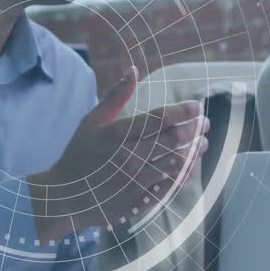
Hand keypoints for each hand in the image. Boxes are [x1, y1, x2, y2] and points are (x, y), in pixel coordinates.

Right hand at [29, 66, 209, 241]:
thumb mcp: (92, 121)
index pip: (158, 119)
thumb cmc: (79, 154)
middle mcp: (128, 157)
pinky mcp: (138, 200)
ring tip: (203, 143)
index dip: (182, 111)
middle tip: (205, 123)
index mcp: (116, 135)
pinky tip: (190, 166)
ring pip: (175, 164)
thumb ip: (116, 96)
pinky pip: (169, 186)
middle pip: (171, 140)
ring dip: (194, 152)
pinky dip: (183, 175)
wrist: (64, 197)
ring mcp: (134, 181)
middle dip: (193, 130)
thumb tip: (133, 70)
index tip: (197, 106)